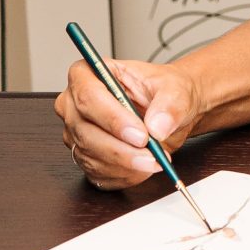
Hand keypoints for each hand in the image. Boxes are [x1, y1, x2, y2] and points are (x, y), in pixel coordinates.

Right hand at [54, 55, 207, 190]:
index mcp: (88, 74)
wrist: (169, 109)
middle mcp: (75, 103)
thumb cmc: (162, 90)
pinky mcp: (85, 156)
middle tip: (152, 155)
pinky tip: (143, 168)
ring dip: (125, 165)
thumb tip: (157, 126)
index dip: (113, 118)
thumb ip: (169, 104)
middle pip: (85, 131)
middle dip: (121, 149)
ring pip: (90, 156)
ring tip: (155, 161)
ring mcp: (76, 132)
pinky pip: (96, 173)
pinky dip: (122, 176)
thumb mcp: (175, 89)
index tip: (141, 135)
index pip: (88, 96)